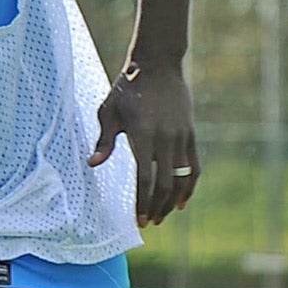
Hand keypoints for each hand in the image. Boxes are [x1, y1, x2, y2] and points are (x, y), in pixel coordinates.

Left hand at [95, 62, 198, 225]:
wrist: (158, 64)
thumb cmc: (127, 89)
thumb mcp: (109, 112)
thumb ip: (104, 140)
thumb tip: (93, 164)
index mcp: (144, 135)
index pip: (146, 179)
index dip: (143, 203)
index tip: (139, 220)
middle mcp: (166, 139)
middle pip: (166, 184)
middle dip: (158, 208)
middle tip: (150, 223)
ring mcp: (182, 136)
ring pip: (182, 178)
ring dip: (173, 201)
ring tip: (163, 216)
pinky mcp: (191, 134)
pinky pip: (194, 166)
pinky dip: (189, 185)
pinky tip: (182, 200)